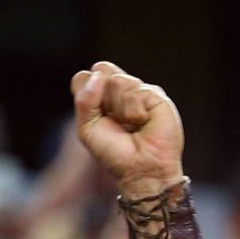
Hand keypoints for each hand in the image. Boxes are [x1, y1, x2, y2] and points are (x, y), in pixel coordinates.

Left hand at [70, 62, 185, 199]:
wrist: (139, 168)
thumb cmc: (113, 151)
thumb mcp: (87, 127)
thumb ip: (85, 100)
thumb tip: (98, 73)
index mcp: (99, 97)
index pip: (83, 77)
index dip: (84, 92)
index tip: (94, 115)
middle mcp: (119, 90)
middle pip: (101, 70)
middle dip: (101, 97)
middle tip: (112, 119)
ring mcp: (138, 91)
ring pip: (118, 80)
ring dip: (119, 108)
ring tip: (130, 125)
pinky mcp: (156, 95)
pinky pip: (136, 91)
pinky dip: (135, 111)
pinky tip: (143, 122)